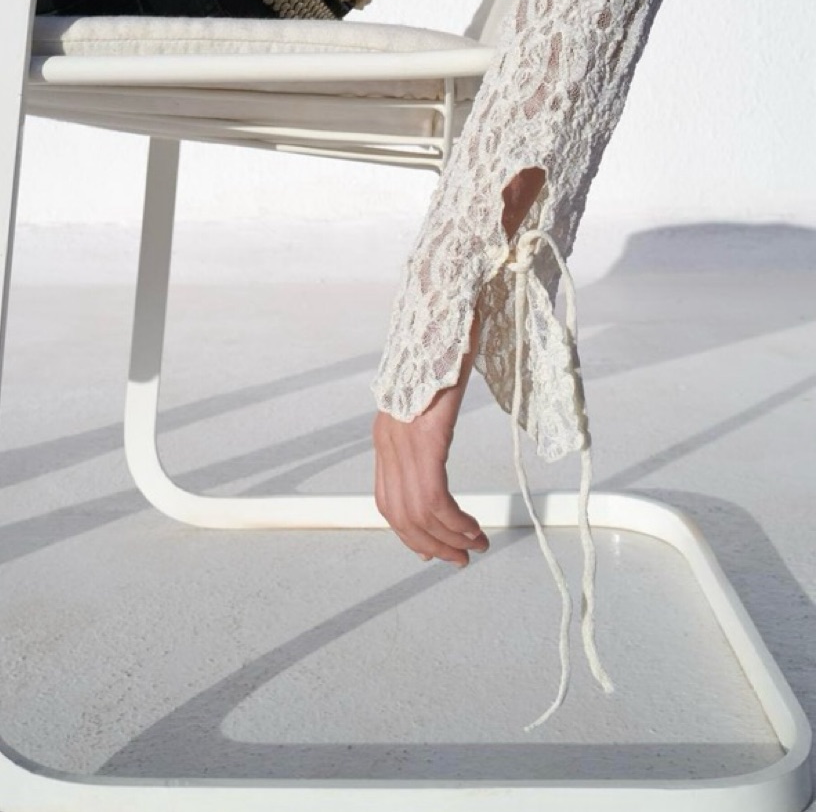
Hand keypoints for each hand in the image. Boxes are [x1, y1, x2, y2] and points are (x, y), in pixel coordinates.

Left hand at [372, 314, 488, 566]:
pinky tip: (473, 526)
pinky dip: (454, 520)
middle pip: (398, 514)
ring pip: (416, 512)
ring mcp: (402, 436)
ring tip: (474, 547)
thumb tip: (437, 456)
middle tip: (460, 557)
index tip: (437, 547)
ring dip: (447, 538)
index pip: (387, 499)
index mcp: (387, 432)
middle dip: (430, 544)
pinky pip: (433, 494)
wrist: (447, 303)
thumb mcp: (432, 394)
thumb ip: (429, 426)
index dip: (411, 532)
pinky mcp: (424, 432)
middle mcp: (388, 438)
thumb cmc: (446, 344)